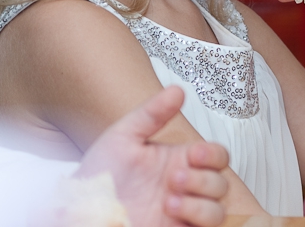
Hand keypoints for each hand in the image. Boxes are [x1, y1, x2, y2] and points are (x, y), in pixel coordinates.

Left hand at [76, 86, 228, 226]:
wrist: (83, 211)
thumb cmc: (100, 176)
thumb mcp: (123, 137)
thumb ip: (152, 113)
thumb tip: (178, 89)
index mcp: (178, 162)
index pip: (216, 156)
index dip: (213, 154)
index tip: (193, 154)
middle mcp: (186, 188)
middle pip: (221, 182)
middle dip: (203, 179)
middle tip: (175, 178)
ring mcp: (184, 212)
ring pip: (218, 209)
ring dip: (201, 201)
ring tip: (169, 198)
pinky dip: (197, 216)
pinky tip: (171, 210)